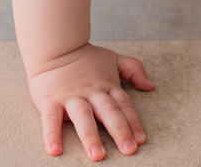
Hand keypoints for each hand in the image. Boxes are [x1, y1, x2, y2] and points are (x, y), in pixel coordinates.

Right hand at [27, 42, 153, 159]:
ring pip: (83, 117)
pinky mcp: (50, 100)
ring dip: (90, 136)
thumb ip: (133, 69)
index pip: (123, 105)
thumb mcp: (113, 58)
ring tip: (97, 155)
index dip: (133, 122)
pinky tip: (54, 150)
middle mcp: (91, 93)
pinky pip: (51, 119)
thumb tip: (149, 85)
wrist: (54, 45)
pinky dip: (52, 134)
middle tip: (128, 150)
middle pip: (108, 112)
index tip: (140, 140)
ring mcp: (71, 97)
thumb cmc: (84, 57)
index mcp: (106, 86)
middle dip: (119, 131)